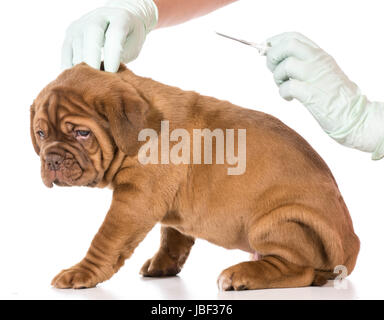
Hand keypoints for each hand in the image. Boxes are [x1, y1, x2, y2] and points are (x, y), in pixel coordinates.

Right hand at [61, 0, 157, 72]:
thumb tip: (108, 79)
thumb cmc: (129, 39)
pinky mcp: (70, 33)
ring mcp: (81, 24)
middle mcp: (98, 17)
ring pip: (77, 45)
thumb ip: (122, 58)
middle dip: (93, 59)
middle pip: (92, 35)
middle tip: (95, 81)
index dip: (112, 55)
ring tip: (87, 85)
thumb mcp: (133, 47)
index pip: (115, 34)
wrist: (117, 20)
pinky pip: (66, 52)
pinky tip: (75, 81)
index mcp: (120, 17)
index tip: (111, 73)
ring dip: (81, 66)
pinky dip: (69, 67)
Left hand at [266, 32, 383, 159]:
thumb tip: (276, 60)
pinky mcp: (311, 94)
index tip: (267, 49)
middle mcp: (318, 61)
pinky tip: (289, 99)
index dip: (275, 41)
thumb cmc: (333, 96)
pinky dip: (282, 93)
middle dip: (273, 56)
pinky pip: (287, 87)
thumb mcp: (321, 72)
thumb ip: (303, 63)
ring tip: (282, 86)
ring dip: (277, 77)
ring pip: (286, 65)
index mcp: (320, 54)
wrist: (352, 115)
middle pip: (287, 45)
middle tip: (272, 69)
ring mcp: (315, 76)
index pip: (294, 37)